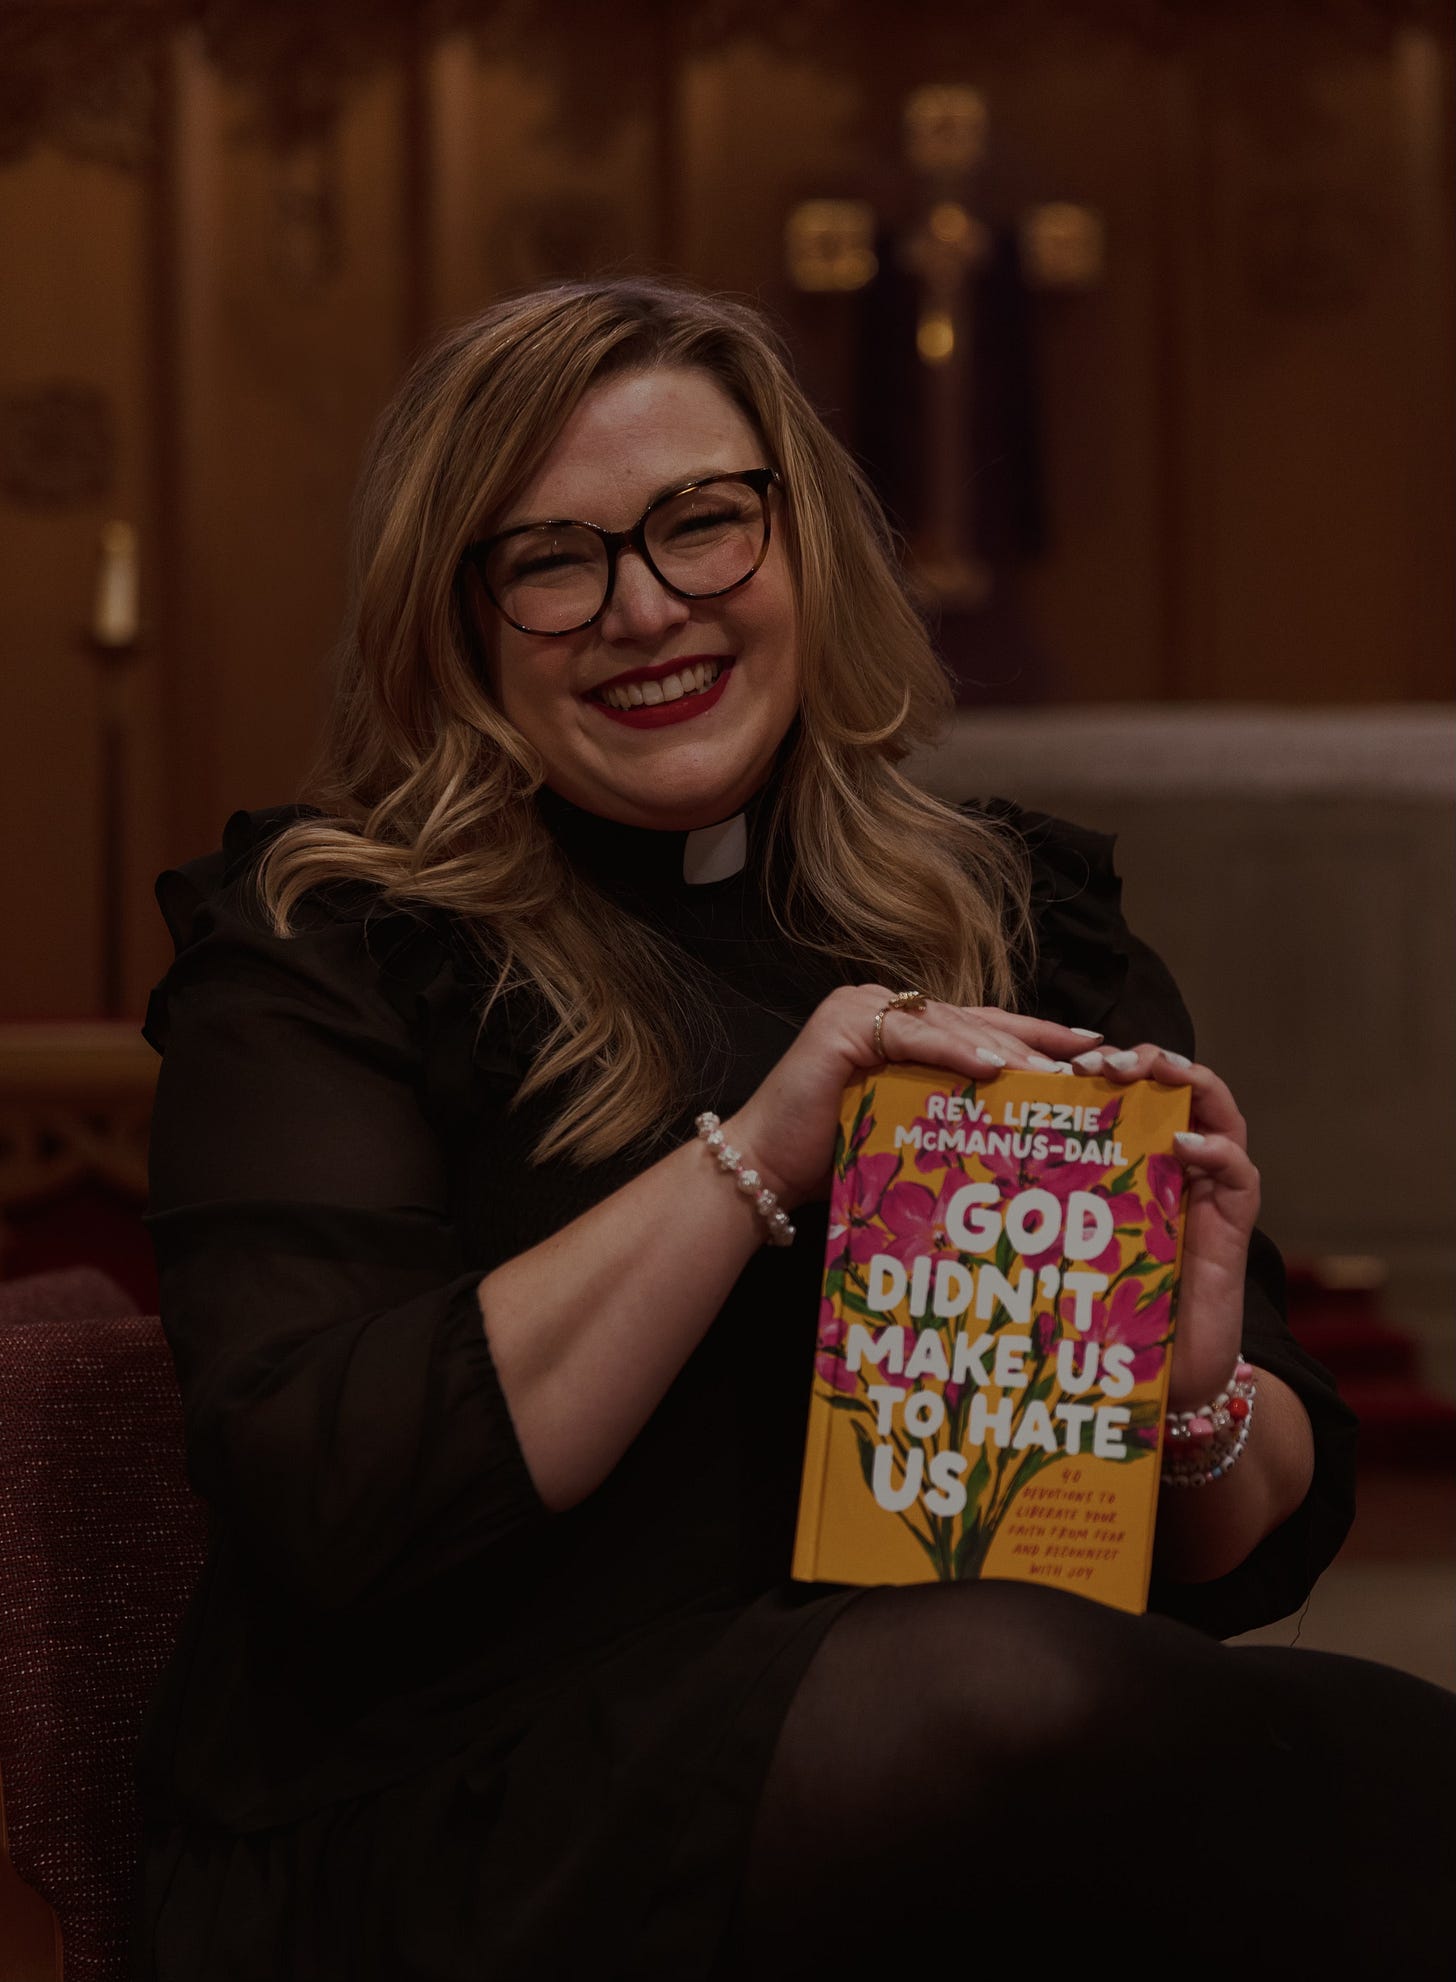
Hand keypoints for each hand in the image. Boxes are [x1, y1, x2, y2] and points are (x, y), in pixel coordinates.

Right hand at [727, 986, 1102, 1208]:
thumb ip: (953, 1107)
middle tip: (1087, 1067)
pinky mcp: (843, 1025)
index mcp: (905, 1026)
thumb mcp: (911, 1126)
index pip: (983, 1025)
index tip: (1093, 1048)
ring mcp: (861, 1008)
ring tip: (1050, 1076)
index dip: (1039, 1036)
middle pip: (975, 1023)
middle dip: (1035, 1047)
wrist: (766, 1170)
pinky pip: (911, 1036)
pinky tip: (991, 1066)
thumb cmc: (835, 1157)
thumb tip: (1028, 1116)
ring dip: (1004, 1052)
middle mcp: (884, 1006)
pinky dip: (953, 1050)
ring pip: (949, 1026)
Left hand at [1071, 1042, 1259, 1410]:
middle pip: (1175, 1085)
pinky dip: (1216, 1150)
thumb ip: (1044, 1202)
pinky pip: (1239, 1171)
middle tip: (1102, 1061)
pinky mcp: (1235, 1223)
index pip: (1130, 1090)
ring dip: (1188, 1080)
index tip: (1061, 1063)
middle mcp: (1177, 1164)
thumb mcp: (1065, 1242)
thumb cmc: (1105, 1308)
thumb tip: (969, 1167)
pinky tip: (1182, 1145)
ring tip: (1153, 1072)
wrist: (1160, 1378)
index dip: (1103, 1066)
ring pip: (1218, 1110)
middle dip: (1143, 1058)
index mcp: (1136, 1157)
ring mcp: (1211, 1189)